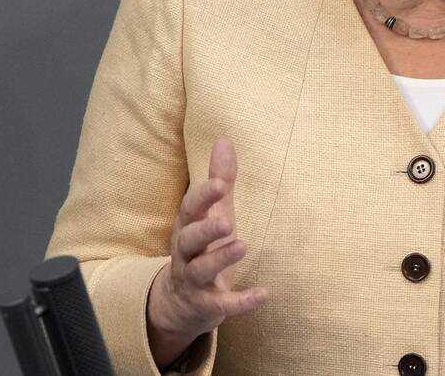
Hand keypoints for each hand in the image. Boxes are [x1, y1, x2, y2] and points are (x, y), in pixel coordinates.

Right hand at [147, 137, 269, 357]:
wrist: (180, 303)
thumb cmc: (202, 247)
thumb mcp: (212, 214)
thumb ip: (220, 180)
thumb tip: (224, 139)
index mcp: (187, 227)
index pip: (189, 209)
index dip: (202, 197)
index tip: (219, 185)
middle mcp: (186, 253)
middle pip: (188, 240)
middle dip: (205, 230)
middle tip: (227, 221)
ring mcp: (193, 280)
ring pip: (201, 270)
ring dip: (220, 259)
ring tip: (243, 246)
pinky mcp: (206, 305)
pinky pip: (221, 304)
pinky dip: (240, 301)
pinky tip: (263, 294)